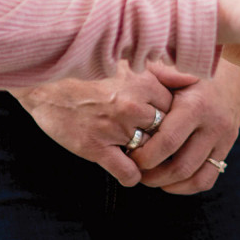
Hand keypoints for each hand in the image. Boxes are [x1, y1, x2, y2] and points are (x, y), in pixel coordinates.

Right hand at [12, 61, 176, 186]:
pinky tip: (126, 170)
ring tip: (137, 154)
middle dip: (160, 139)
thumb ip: (162, 71)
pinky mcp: (95, 148)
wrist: (45, 84)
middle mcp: (133, 106)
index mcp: (143, 83)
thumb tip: (194, 78)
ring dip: (146, 157)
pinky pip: (128, 173)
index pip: (175, 109)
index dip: (170, 118)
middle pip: (165, 133)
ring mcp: (115, 129)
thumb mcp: (128, 63)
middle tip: (152, 141)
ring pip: (149, 153)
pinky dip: (131, 177)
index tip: (161, 121)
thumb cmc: (87, 72)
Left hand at [129, 59, 239, 194]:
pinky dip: (185, 187)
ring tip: (148, 177)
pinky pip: (207, 179)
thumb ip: (154, 77)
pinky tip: (168, 181)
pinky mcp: (227, 149)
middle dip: (153, 175)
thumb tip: (129, 85)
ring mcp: (223, 139)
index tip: (129, 155)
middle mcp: (213, 125)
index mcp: (196, 105)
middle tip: (135, 170)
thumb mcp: (174, 69)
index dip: (145, 156)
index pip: (168, 142)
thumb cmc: (191, 73)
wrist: (232, 73)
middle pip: (181, 166)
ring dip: (167, 183)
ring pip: (194, 177)